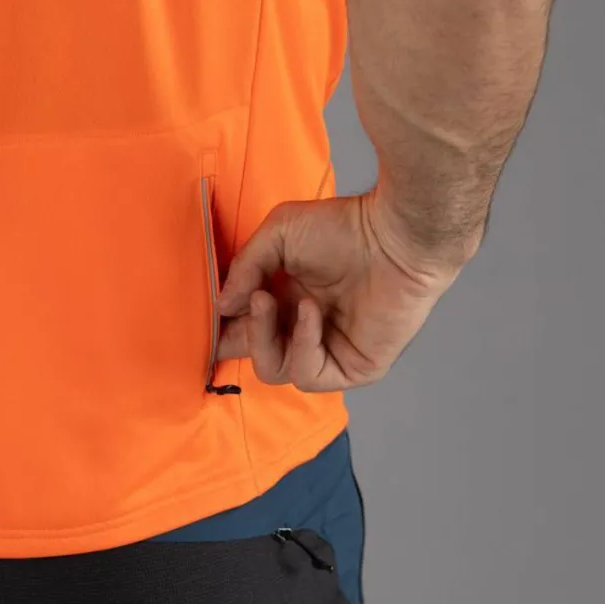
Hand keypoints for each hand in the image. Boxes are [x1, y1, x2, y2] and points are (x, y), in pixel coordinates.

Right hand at [215, 189, 461, 391]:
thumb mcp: (278, 235)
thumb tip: (221, 306)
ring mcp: (327, 351)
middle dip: (242, 331)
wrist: (396, 236)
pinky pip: (309, 375)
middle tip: (250, 299)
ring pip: (275, 370)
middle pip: (253, 354)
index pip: (243, 330)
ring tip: (274, 300)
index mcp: (285, 302)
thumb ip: (245, 268)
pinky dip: (303, 345)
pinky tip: (312, 312)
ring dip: (267, 337)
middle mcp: (303, 329)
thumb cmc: (344, 228)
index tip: (208, 318)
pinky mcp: (352, 369)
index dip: (222, 328)